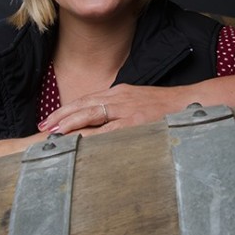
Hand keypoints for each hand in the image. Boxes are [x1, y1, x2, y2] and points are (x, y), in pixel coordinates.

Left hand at [37, 83, 194, 135]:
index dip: (67, 110)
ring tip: (55, 132)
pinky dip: (93, 134)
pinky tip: (81, 140)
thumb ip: (119, 111)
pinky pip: (110, 128)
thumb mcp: (138, 103)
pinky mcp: (136, 120)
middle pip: (83, 104)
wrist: (188, 103)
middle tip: (45, 126)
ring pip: (92, 112)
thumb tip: (101, 125)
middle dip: (62, 115)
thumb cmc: (165, 107)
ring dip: (71, 122)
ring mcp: (127, 108)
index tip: (52, 120)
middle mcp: (119, 97)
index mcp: (119, 93)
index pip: (87, 100)